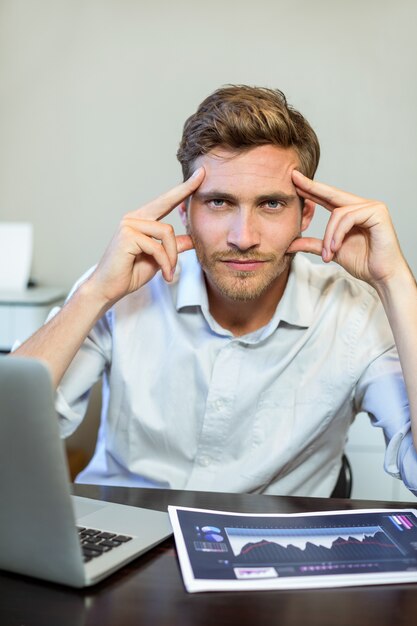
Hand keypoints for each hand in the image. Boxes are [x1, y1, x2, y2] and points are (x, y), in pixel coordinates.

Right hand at [87, 167, 204, 305]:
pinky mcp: (127, 236)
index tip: (200, 174)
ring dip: (172, 256)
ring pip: (166, 232)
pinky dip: (165, 263)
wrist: (108, 289)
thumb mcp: (159, 259)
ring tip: (169, 272)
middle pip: (167, 205)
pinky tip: (165, 275)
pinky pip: (158, 247)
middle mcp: (133, 218)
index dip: (182, 188)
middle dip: (185, 190)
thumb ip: (173, 246)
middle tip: (203, 174)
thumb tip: (192, 239)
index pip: (165, 201)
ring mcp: (128, 225)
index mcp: (141, 220)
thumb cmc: (130, 273)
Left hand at [287, 170, 405, 286]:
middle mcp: (362, 205)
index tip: (294, 180)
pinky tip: (336, 248)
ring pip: (338, 213)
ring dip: (329, 236)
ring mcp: (372, 207)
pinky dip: (338, 234)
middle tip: (294, 179)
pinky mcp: (377, 212)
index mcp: (352, 212)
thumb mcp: (331, 251)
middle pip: (332, 194)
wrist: (381, 276)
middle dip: (312, 187)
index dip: (311, 190)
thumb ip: (313, 244)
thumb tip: (290, 243)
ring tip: (328, 253)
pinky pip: (349, 218)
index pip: (328, 198)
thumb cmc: (363, 263)